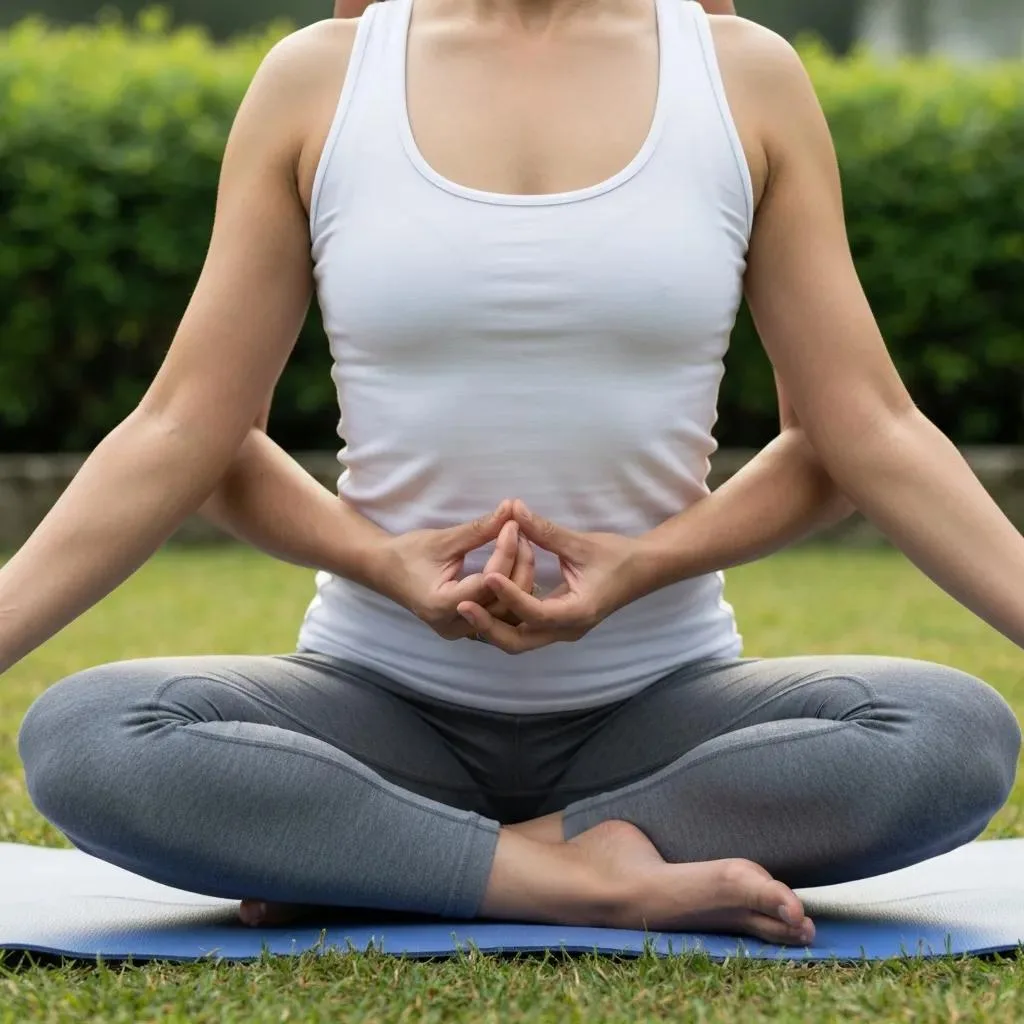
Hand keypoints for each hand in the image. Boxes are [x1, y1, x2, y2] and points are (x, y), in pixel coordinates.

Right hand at [372, 501, 534, 640]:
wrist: (385, 571)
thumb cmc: (408, 553)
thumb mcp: (443, 539)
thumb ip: (479, 529)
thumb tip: (510, 508)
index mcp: (441, 605)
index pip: (488, 582)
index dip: (506, 552)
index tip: (514, 525)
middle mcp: (453, 625)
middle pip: (502, 601)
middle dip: (518, 565)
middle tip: (525, 533)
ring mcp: (461, 630)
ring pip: (506, 611)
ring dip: (519, 578)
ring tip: (524, 546)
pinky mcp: (467, 627)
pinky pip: (498, 613)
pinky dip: (511, 589)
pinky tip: (517, 565)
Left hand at [456, 500, 648, 653]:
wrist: (644, 569)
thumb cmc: (617, 556)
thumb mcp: (580, 543)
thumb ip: (544, 530)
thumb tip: (514, 508)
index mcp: (577, 613)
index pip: (535, 613)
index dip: (510, 595)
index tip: (487, 576)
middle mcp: (567, 630)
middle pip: (518, 643)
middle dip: (488, 627)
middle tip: (462, 606)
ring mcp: (561, 630)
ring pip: (518, 640)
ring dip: (491, 626)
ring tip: (465, 605)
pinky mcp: (557, 624)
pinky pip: (524, 630)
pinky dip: (503, 620)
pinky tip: (483, 603)